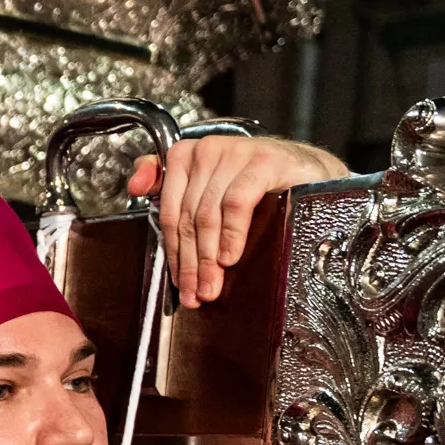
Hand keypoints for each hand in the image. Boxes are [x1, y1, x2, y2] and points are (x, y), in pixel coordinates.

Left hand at [126, 136, 347, 308]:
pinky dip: (232, 234)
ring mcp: (234, 153)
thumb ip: (171, 188)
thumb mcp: (211, 188)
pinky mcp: (261, 161)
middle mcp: (206, 151)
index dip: (174, 254)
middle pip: (188, 219)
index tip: (180, 284)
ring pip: (208, 215)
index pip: (169, 214)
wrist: (310, 173)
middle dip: (192, 263)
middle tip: (197, 293)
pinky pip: (235, 203)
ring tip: (213, 285)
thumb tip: (134, 187)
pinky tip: (231, 257)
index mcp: (185, 157)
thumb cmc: (259, 185)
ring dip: (210, 257)